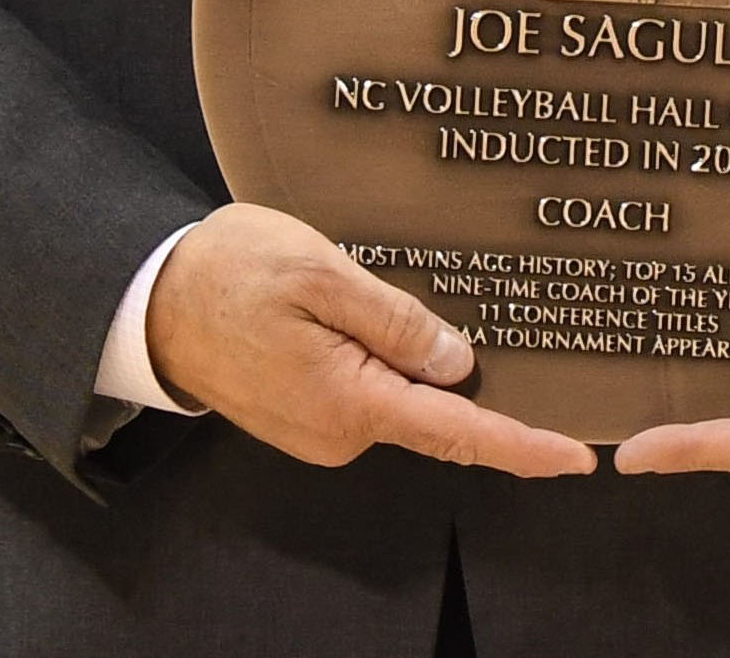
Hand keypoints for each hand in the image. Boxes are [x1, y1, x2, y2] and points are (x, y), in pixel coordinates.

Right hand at [147, 202, 595, 478]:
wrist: (152, 299)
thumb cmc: (232, 272)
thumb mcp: (319, 272)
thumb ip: (394, 320)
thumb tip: (460, 364)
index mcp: (349, 401)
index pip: (456, 434)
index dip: (522, 446)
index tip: (577, 458)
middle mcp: (339, 432)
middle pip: (431, 409)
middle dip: (460, 372)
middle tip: (470, 303)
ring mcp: (320, 430)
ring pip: (397, 395)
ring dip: (411, 358)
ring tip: (376, 290)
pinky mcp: (305, 414)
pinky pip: (366, 391)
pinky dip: (382, 360)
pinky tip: (361, 315)